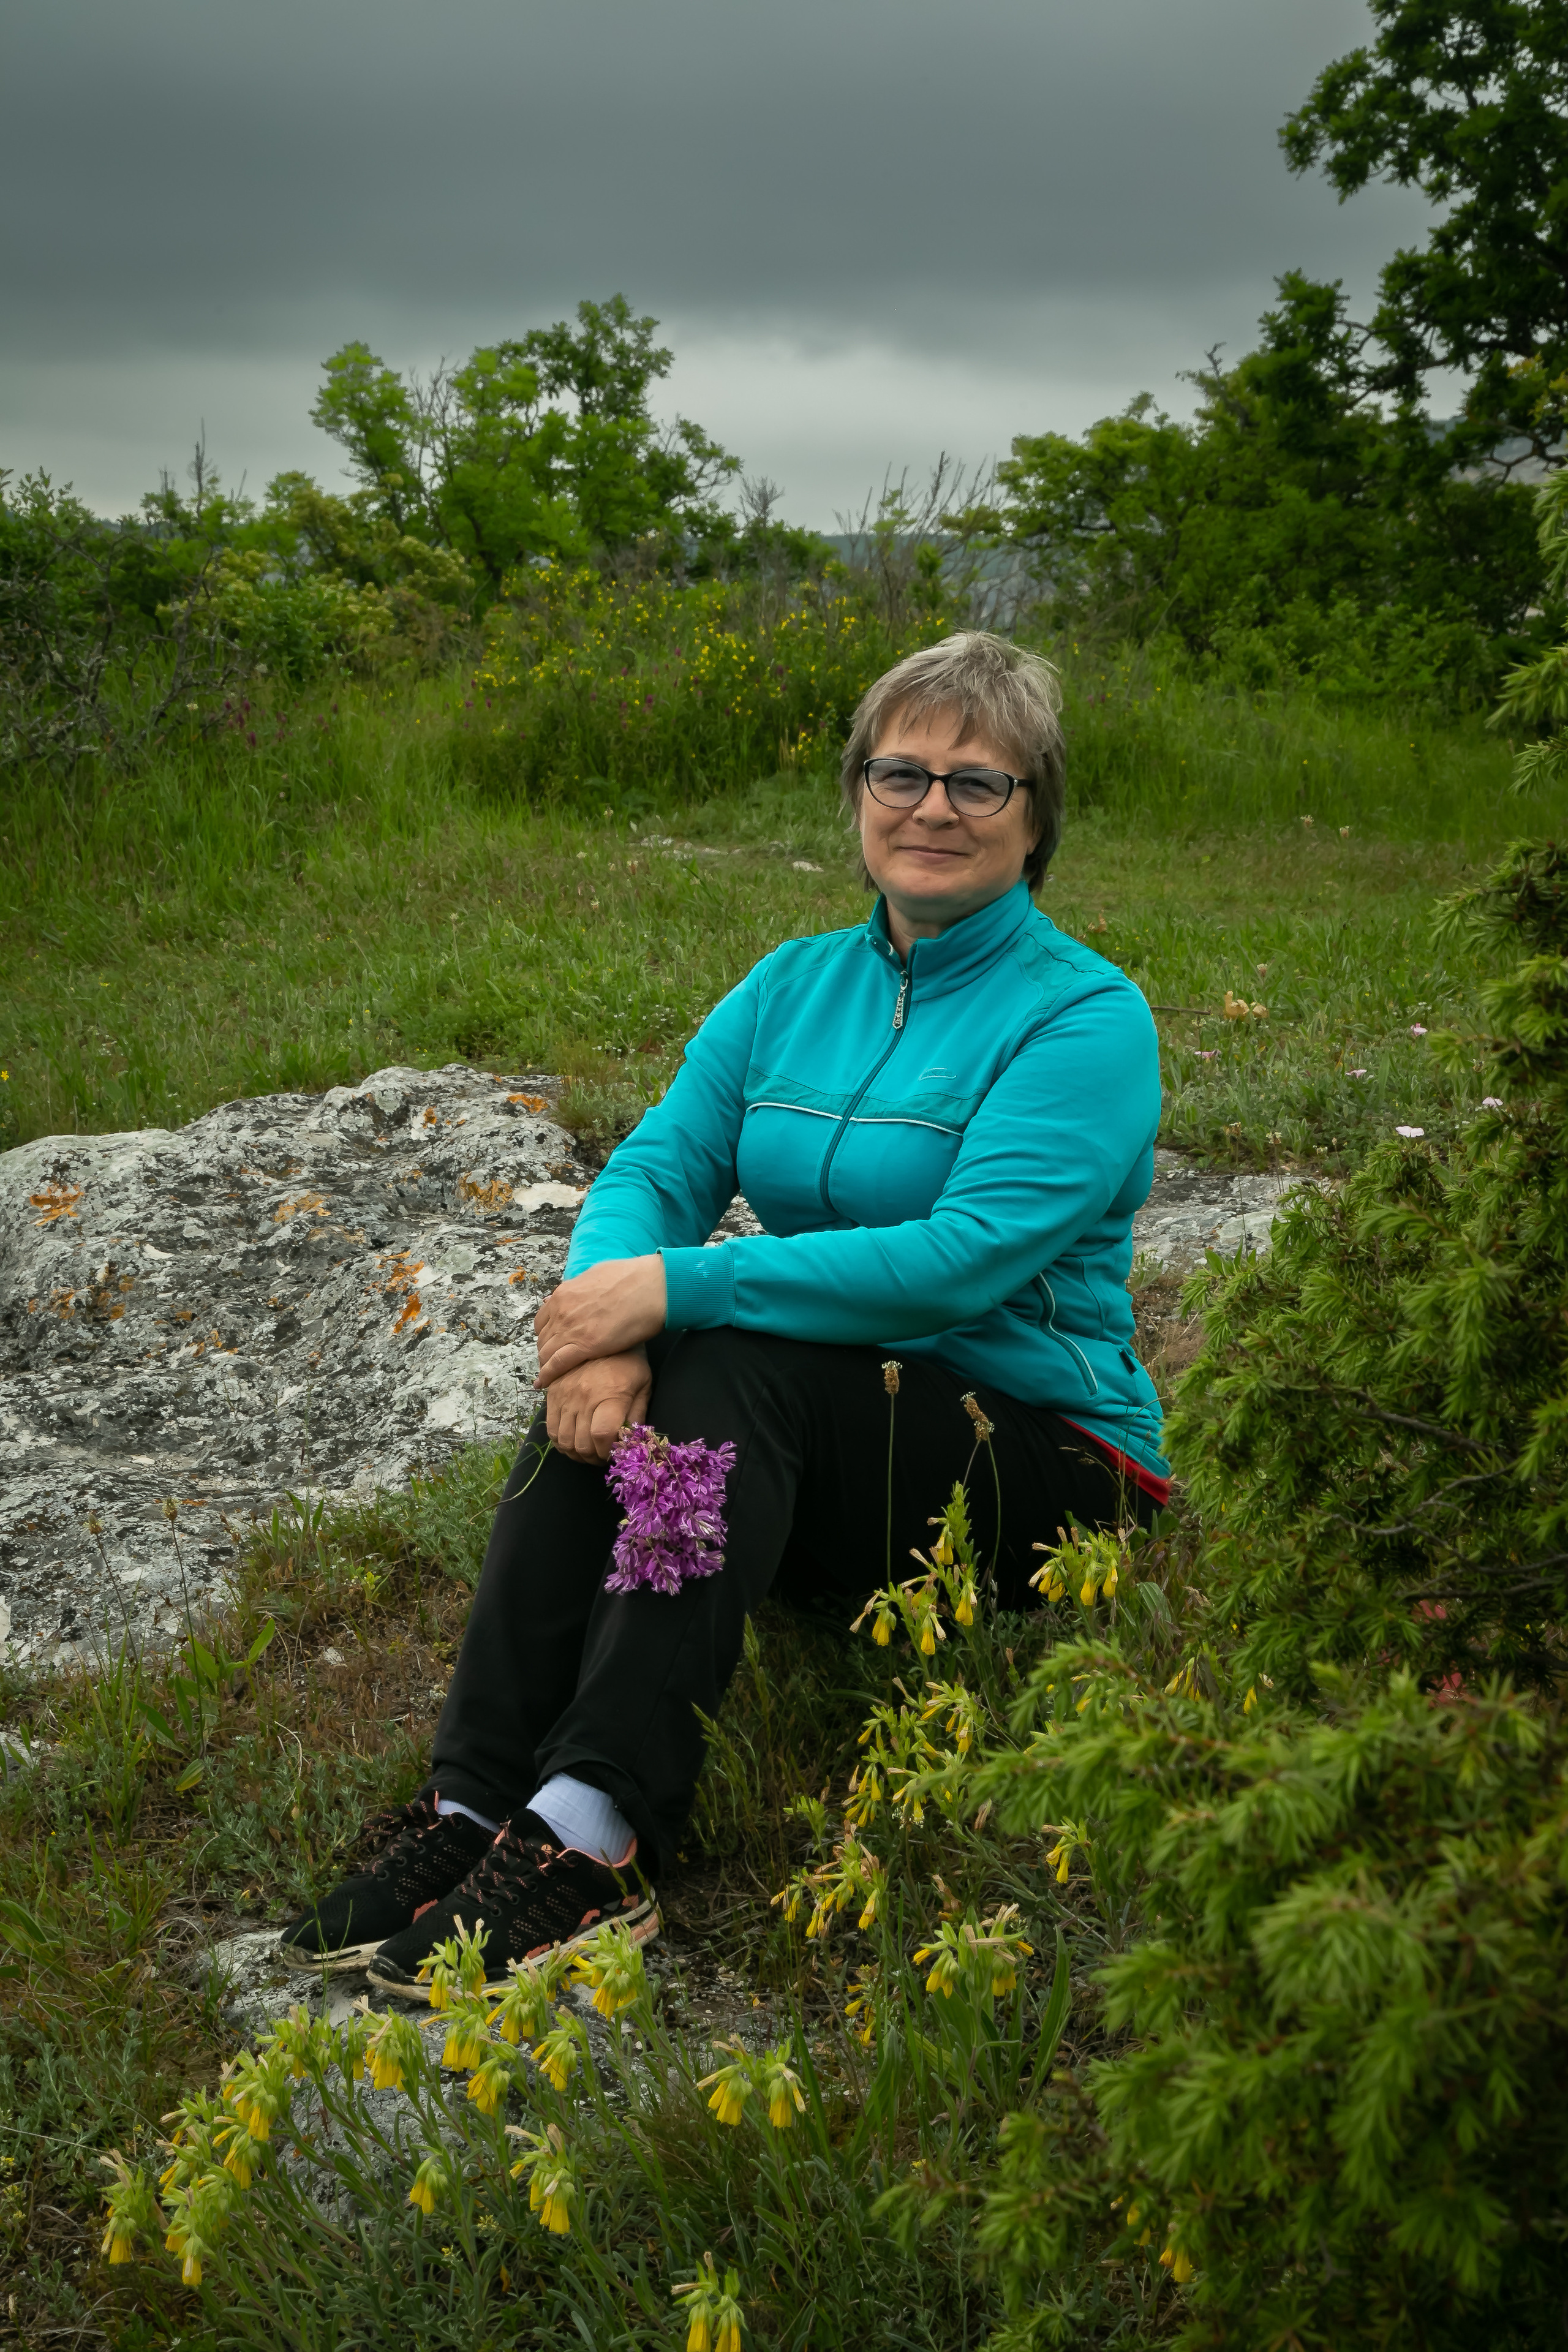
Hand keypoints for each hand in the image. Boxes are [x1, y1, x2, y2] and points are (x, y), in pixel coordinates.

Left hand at [534, 1255, 666, 1388]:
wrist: (651, 1286)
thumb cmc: (633, 1277)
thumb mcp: (597, 1273)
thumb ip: (581, 1285)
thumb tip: (574, 1288)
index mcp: (565, 1294)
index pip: (542, 1321)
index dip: (546, 1334)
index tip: (552, 1343)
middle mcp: (562, 1311)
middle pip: (543, 1339)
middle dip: (546, 1352)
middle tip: (553, 1362)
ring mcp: (571, 1328)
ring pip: (546, 1353)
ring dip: (546, 1365)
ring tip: (550, 1375)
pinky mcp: (585, 1345)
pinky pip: (557, 1364)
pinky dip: (549, 1375)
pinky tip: (545, 1383)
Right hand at [546, 1349, 652, 1463]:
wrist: (601, 1331)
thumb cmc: (629, 1361)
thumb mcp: (643, 1385)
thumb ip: (637, 1415)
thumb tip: (629, 1442)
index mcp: (610, 1396)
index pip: (602, 1436)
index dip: (608, 1452)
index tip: (614, 1452)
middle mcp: (584, 1398)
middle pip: (581, 1444)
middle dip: (593, 1458)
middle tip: (602, 1455)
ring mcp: (565, 1396)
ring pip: (563, 1440)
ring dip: (575, 1453)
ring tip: (587, 1450)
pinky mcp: (552, 1394)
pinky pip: (550, 1428)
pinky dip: (560, 1441)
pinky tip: (573, 1440)